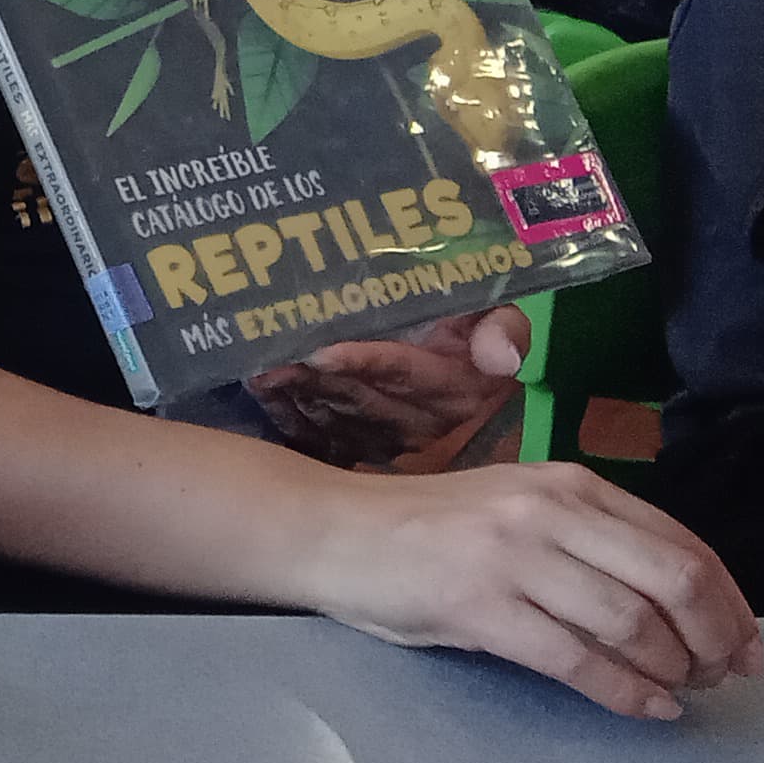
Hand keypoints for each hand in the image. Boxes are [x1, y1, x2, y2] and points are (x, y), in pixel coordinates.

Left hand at [245, 305, 527, 467]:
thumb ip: (501, 327)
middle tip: (273, 364)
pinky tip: (264, 396)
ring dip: (298, 398)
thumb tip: (499, 358)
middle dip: (318, 382)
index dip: (365, 363)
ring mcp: (385, 438)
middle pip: (361, 401)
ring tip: (262, 376)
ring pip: (336, 418)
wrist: (446, 352)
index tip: (323, 353)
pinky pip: (319, 436)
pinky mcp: (356, 445)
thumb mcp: (494, 317)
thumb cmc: (465, 328)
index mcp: (456, 390)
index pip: (405, 375)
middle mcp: (421, 423)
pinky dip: (289, 415)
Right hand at [302, 460, 763, 719]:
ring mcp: (514, 556)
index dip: (730, 603)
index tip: (746, 647)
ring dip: (674, 670)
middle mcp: (551, 510)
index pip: (681, 543)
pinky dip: (625, 692)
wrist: (333, 532)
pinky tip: (645, 708)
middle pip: (673, 580)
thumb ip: (589, 540)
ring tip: (680, 693)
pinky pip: (576, 658)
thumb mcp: (519, 510)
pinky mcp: (480, 605)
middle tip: (722, 677)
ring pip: (632, 622)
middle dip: (716, 639)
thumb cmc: (426, 530)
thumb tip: (675, 605)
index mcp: (571, 484)